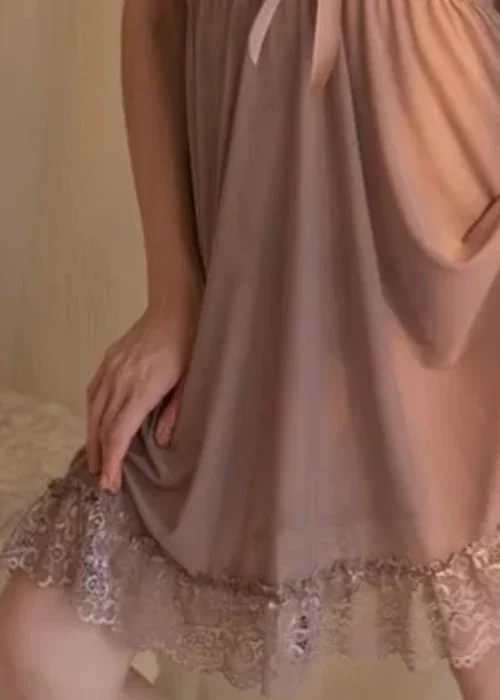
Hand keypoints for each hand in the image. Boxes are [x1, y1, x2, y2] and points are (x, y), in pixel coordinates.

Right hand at [86, 297, 198, 492]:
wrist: (174, 306)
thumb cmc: (189, 343)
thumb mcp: (189, 381)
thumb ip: (174, 412)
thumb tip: (162, 442)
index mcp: (142, 389)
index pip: (119, 433)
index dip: (112, 461)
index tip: (109, 482)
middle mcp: (120, 381)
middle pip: (102, 426)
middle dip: (100, 456)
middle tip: (102, 480)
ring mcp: (111, 369)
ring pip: (93, 410)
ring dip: (92, 438)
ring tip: (96, 460)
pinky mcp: (108, 360)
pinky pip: (92, 392)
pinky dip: (91, 414)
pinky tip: (95, 424)